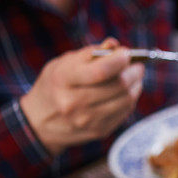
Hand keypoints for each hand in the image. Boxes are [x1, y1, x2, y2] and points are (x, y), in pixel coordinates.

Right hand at [20, 38, 143, 154]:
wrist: (40, 123)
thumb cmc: (54, 86)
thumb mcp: (62, 64)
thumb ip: (89, 53)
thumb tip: (115, 45)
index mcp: (63, 80)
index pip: (101, 71)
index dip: (119, 60)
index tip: (127, 53)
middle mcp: (75, 103)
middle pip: (118, 86)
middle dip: (134, 72)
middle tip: (137, 64)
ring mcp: (88, 120)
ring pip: (126, 100)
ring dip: (136, 85)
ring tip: (135, 76)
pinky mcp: (100, 131)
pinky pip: (125, 112)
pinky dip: (131, 98)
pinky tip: (129, 91)